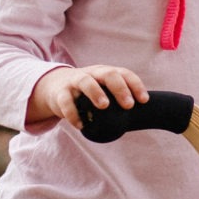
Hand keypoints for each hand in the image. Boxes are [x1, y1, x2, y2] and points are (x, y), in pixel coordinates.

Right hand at [30, 64, 149, 128]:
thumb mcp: (103, 89)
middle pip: (107, 74)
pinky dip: (72, 114)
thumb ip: (117, 99)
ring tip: (104, 106)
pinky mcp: (60, 93)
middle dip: (120, 88)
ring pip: (85, 81)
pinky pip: (65, 101)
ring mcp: (75, 82)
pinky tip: (81, 125)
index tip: (144, 100)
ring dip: (96, 92)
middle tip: (128, 104)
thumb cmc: (87, 91)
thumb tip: (140, 117)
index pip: (124, 73)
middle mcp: (92, 74)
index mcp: (105, 73)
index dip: (135, 85)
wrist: (55, 87)